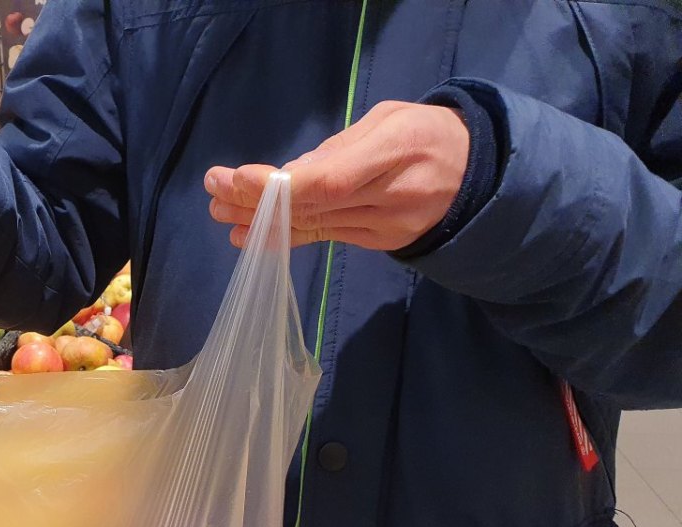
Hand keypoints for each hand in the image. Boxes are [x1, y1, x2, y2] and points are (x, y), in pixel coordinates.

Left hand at [205, 101, 469, 250]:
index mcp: (399, 151)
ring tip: (219, 211)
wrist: (478, 176)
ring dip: (260, 220)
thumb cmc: (430, 134)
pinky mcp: (377, 242)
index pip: (330, 179)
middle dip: (255, 199)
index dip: (280, 186)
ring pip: (314, 225)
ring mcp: (384, 227)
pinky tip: (249, 238)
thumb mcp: (391, 119)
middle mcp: (391, 196)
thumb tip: (291, 172)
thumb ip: (341, 146)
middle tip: (213, 188)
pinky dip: (286, 236)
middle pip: (313, 205)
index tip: (238, 178)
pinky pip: (325, 238)